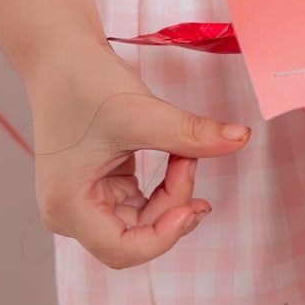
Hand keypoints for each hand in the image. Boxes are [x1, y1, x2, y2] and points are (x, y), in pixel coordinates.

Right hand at [29, 46, 250, 268]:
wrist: (62, 53)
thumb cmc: (87, 82)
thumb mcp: (142, 111)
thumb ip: (191, 133)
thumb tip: (242, 138)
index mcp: (68, 207)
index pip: (122, 250)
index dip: (164, 237)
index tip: (194, 205)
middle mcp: (71, 213)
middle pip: (135, 236)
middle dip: (173, 203)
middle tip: (191, 159)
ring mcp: (85, 201)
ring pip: (142, 221)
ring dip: (171, 193)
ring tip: (185, 152)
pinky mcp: (99, 186)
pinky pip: (139, 202)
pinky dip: (163, 185)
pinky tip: (177, 157)